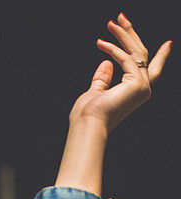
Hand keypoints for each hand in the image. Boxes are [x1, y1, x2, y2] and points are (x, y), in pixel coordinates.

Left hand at [70, 13, 170, 132]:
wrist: (88, 125)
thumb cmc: (88, 114)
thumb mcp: (96, 92)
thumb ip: (103, 78)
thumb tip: (106, 62)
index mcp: (135, 92)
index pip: (150, 70)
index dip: (160, 56)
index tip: (168, 44)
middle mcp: (143, 88)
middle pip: (142, 55)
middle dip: (131, 34)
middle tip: (121, 17)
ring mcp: (142, 86)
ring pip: (136, 52)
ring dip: (123, 34)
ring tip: (112, 22)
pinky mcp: (137, 83)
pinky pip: (125, 58)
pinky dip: (113, 48)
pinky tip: (101, 42)